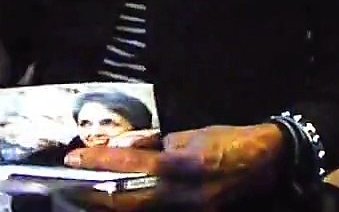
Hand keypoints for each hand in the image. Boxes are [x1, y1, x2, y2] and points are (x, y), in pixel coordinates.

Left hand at [64, 124, 284, 206]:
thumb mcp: (191, 134)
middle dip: (97, 195)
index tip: (74, 158)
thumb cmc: (228, 141)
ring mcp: (190, 211)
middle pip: (130, 200)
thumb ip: (157, 145)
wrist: (266, 163)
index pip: (133, 165)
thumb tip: (124, 151)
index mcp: (185, 165)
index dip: (101, 162)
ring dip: (113, 205)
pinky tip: (120, 202)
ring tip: (89, 196)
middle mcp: (185, 194)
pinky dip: (136, 208)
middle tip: (72, 185)